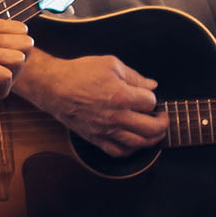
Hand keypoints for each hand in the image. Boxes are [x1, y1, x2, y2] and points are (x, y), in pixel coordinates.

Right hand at [22, 52, 166, 156]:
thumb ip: (134, 76)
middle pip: (152, 128)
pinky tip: (134, 142)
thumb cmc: (79, 73)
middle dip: (162, 123)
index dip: (152, 98)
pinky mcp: (96, 138)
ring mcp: (106, 130)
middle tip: (162, 117)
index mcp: (121, 96)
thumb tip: (151, 86)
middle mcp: (116, 116)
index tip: (148, 96)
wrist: (53, 87)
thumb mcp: (110, 64)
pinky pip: (118, 151)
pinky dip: (131, 150)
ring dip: (152, 139)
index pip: (151, 102)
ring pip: (138, 143)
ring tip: (155, 132)